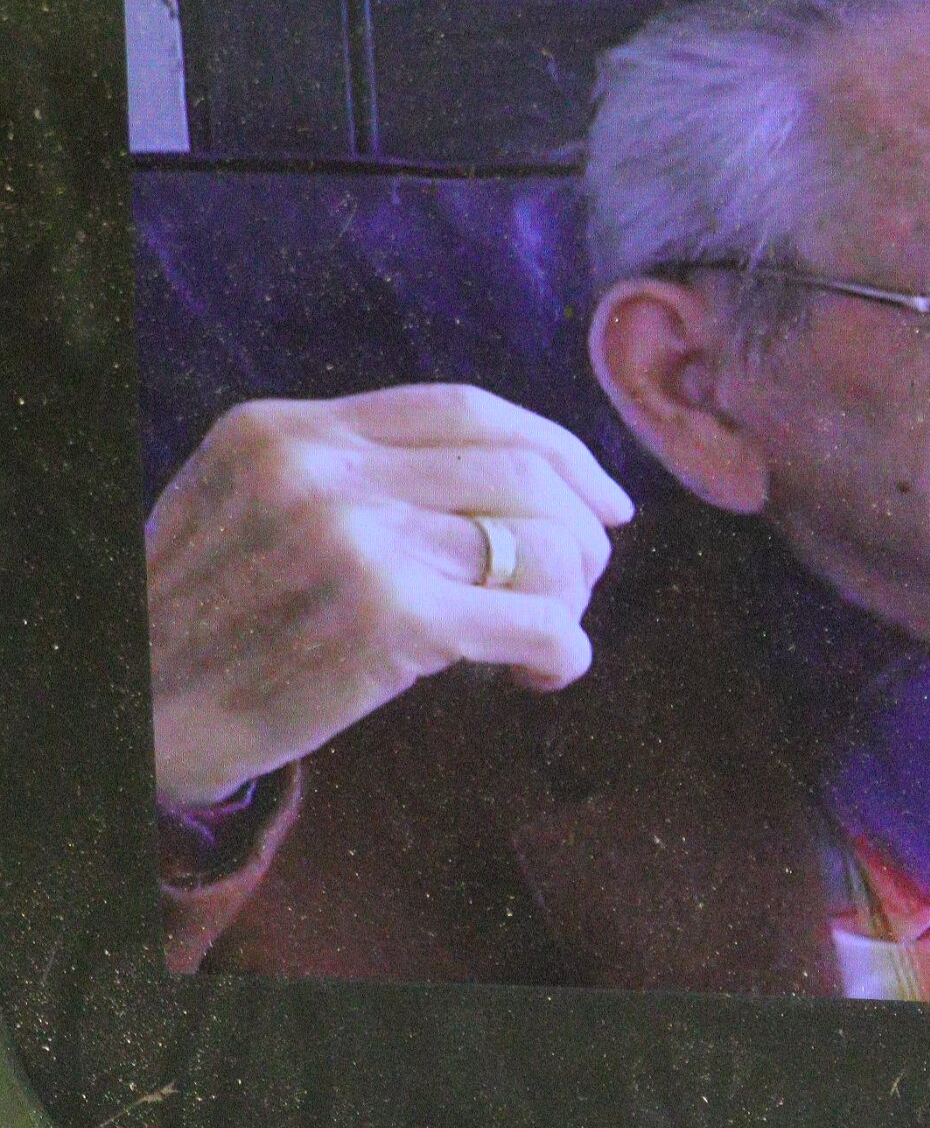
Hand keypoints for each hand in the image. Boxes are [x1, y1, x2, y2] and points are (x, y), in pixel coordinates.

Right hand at [147, 384, 634, 808]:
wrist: (130, 718)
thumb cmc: (207, 626)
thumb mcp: (252, 506)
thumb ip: (355, 476)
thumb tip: (516, 478)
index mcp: (290, 431)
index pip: (467, 408)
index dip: (558, 447)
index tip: (602, 496)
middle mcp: (321, 471)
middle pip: (521, 470)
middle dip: (581, 528)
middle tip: (586, 578)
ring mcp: (354, 542)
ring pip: (542, 545)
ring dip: (571, 598)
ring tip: (545, 635)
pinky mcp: (386, 621)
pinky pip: (534, 623)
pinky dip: (563, 652)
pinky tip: (544, 675)